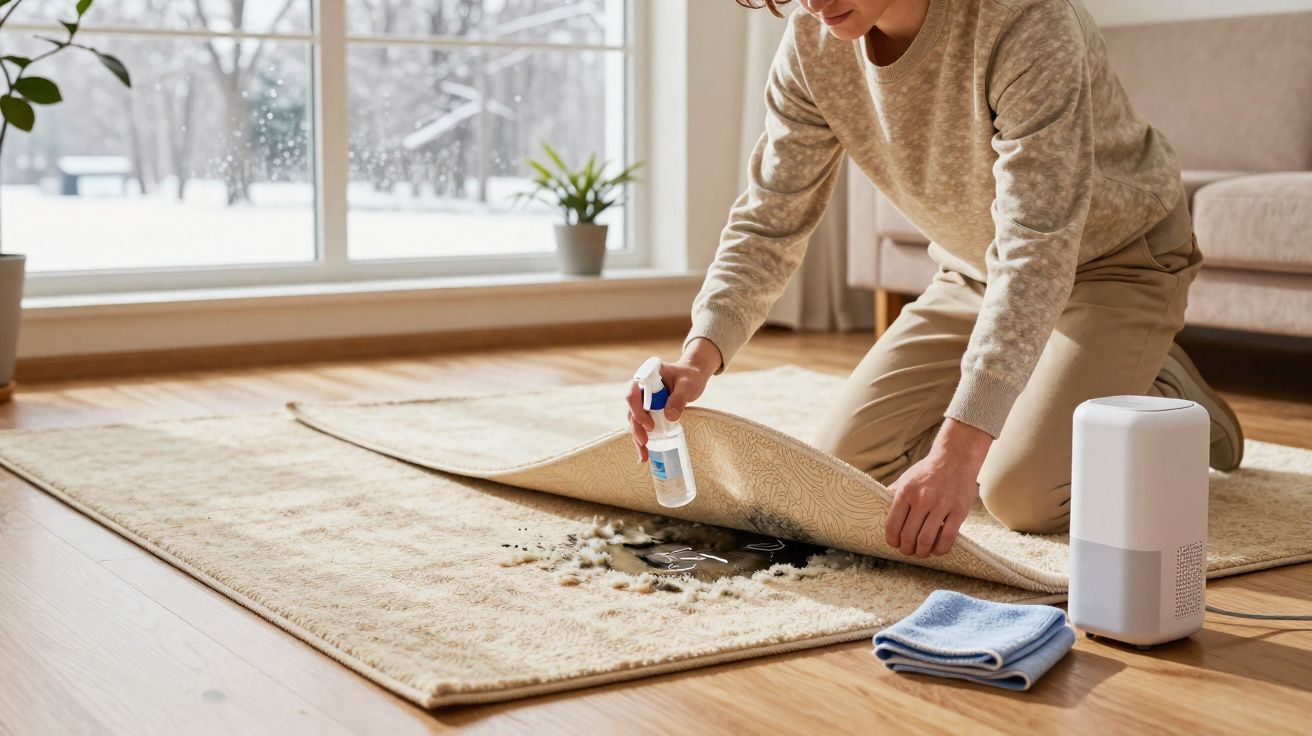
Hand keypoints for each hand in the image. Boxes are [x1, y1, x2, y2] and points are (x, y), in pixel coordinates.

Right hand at [626, 337, 721, 462]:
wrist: (692, 377)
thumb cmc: (689, 377)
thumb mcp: (687, 386)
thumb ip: (679, 399)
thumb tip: (669, 417)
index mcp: (646, 377)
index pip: (633, 393)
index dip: (638, 410)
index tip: (650, 425)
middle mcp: (640, 389)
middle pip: (631, 410)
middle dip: (636, 428)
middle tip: (644, 442)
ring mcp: (643, 400)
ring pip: (634, 420)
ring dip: (637, 437)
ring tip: (644, 455)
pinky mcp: (647, 410)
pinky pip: (642, 424)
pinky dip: (643, 438)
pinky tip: (645, 452)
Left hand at [884, 418, 991, 557]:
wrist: (956, 458)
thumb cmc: (928, 470)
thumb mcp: (906, 478)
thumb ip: (894, 492)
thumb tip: (879, 504)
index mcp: (906, 492)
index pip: (893, 525)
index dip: (892, 541)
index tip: (894, 544)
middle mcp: (922, 499)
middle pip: (909, 536)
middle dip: (906, 549)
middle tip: (908, 551)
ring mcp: (941, 505)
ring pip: (926, 539)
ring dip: (922, 552)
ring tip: (922, 552)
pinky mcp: (958, 510)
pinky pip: (948, 537)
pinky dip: (940, 549)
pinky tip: (937, 550)